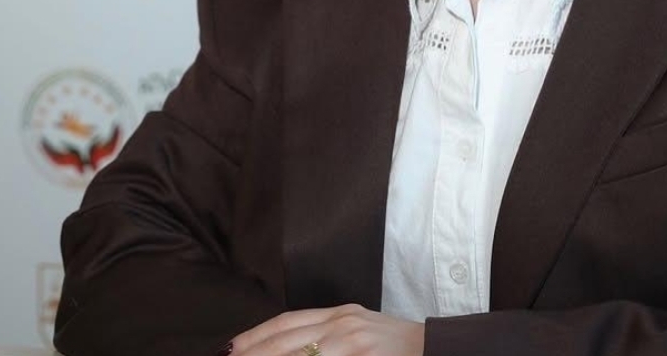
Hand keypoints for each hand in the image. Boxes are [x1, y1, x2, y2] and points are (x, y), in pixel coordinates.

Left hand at [225, 304, 423, 355]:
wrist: (434, 348)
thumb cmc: (396, 348)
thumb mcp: (359, 330)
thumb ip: (326, 336)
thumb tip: (290, 348)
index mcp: (339, 314)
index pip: (288, 321)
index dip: (257, 334)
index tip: (232, 347)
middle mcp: (342, 324)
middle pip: (287, 338)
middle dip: (255, 352)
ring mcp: (352, 341)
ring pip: (300, 354)